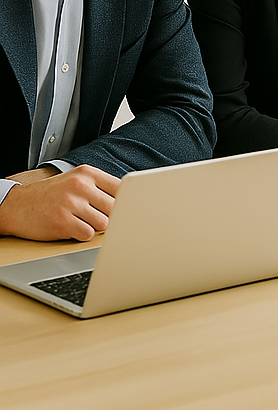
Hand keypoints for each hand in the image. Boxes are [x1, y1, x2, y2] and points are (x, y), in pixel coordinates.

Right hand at [0, 164, 120, 240]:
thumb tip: (130, 200)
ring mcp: (70, 204)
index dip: (125, 201)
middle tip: (95, 217)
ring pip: (104, 223)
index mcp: (87, 173)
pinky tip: (73, 229)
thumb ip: (101, 187)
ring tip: (82, 222)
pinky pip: (88, 234)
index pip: (122, 188)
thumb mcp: (76, 180)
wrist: (16, 205)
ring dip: (96, 227)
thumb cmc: (51, 194)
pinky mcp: (62, 222)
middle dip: (109, 216)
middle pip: (115, 208)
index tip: (124, 208)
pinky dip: (83, 235)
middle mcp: (80, 186)